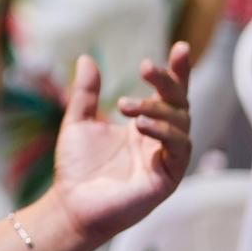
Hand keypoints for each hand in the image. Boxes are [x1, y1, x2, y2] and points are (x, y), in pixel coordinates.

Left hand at [50, 43, 191, 243]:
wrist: (70, 204)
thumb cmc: (76, 167)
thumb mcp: (79, 121)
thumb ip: (85, 92)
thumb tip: (86, 58)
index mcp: (144, 125)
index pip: (169, 94)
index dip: (177, 72)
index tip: (181, 47)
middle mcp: (160, 140)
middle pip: (180, 104)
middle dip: (168, 82)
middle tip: (146, 67)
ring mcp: (166, 160)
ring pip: (181, 125)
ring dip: (158, 108)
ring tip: (127, 106)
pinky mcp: (167, 179)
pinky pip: (178, 150)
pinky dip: (164, 133)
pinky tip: (142, 125)